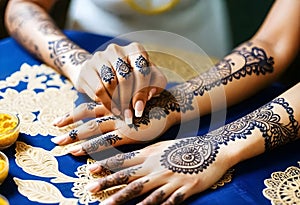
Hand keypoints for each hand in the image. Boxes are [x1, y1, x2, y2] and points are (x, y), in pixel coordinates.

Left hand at [51, 90, 177, 154]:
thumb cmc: (150, 104)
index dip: (71, 115)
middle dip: (69, 129)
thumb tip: (104, 115)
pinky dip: (96, 151)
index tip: (57, 122)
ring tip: (63, 149)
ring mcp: (121, 122)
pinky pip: (109, 143)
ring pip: (95, 131)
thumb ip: (118, 107)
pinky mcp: (130, 133)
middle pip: (87, 119)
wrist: (170, 106)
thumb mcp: (131, 102)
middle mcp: (114, 111)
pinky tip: (87, 161)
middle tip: (54, 139)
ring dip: (78, 140)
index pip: (87, 108)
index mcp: (113, 104)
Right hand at [72, 42, 166, 123]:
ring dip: (117, 103)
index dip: (141, 92)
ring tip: (122, 114)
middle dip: (128, 100)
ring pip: (110, 84)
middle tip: (130, 116)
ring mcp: (100, 57)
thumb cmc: (131, 76)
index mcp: (135, 50)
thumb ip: (156, 84)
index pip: (141, 71)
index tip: (140, 109)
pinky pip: (97, 89)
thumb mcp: (148, 78)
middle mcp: (117, 50)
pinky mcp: (87, 68)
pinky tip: (113, 110)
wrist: (101, 72)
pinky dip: (106, 103)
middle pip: (125, 78)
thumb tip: (150, 94)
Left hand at [84, 138, 231, 204]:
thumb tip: (125, 160)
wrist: (213, 150)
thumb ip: (144, 154)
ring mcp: (170, 179)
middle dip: (108, 183)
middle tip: (90, 189)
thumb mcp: (162, 147)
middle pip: (128, 176)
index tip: (90, 171)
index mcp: (151, 155)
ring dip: (123, 199)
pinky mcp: (183, 189)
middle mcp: (156, 167)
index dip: (106, 166)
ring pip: (142, 191)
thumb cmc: (184, 148)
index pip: (125, 160)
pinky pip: (166, 201)